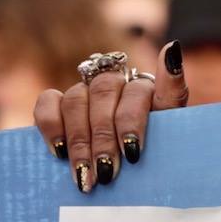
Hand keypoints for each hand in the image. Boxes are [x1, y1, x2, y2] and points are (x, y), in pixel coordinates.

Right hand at [33, 41, 189, 192]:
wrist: (127, 170)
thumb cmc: (153, 154)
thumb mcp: (169, 137)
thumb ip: (172, 95)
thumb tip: (172, 48)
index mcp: (152, 92)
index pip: (143, 89)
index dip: (134, 118)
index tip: (133, 149)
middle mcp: (119, 84)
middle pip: (106, 93)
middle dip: (105, 137)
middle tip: (108, 171)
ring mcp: (87, 91)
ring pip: (77, 99)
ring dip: (80, 139)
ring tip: (87, 173)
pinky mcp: (58, 102)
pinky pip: (48, 101)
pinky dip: (52, 126)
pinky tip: (61, 152)